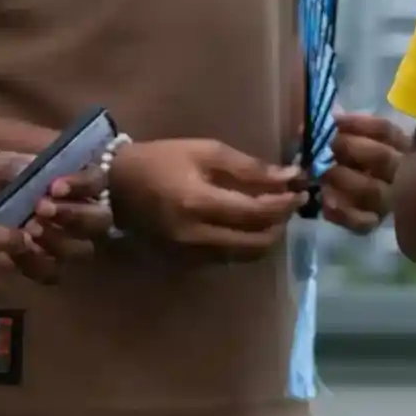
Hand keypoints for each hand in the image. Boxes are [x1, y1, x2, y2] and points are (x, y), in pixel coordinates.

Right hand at [110, 138, 309, 256]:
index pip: (257, 213)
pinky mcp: (183, 263)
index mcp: (197, 204)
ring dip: (266, 236)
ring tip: (273, 213)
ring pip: (245, 255)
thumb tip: (290, 177)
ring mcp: (188, 254)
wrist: (114, 187)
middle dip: (281, 222)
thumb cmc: (160, 161)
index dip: (285, 203)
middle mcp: (194, 236)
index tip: (302, 190)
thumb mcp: (205, 152)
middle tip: (290, 202)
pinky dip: (245, 243)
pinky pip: (227, 258)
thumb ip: (250, 168)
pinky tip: (249, 224)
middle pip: (257, 241)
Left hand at [319, 112, 405, 234]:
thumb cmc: (361, 162)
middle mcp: (402, 173)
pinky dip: (342, 213)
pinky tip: (325, 204)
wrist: (378, 208)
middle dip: (347, 147)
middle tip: (321, 145)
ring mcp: (390, 201)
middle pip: (380, 157)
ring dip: (342, 178)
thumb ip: (348, 129)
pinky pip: (362, 222)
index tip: (329, 120)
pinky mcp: (375, 223)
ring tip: (319, 172)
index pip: (384, 130)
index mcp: (402, 146)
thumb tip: (326, 116)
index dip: (355, 123)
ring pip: (372, 191)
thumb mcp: (361, 140)